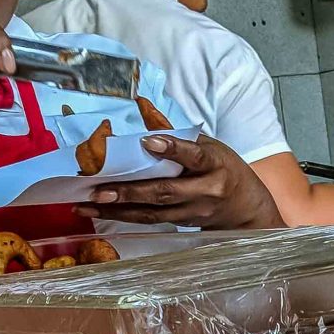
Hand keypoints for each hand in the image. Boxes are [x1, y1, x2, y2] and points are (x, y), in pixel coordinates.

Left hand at [75, 133, 284, 229]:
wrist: (246, 210)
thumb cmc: (224, 170)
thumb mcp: (210, 146)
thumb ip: (178, 134)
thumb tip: (143, 107)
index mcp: (215, 164)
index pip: (194, 155)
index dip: (172, 148)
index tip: (148, 141)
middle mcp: (205, 191)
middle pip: (165, 192)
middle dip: (129, 192)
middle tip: (98, 191)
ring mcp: (192, 212)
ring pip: (152, 213)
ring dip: (117, 210)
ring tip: (88, 205)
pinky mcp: (181, 226)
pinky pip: (149, 221)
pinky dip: (122, 217)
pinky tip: (98, 213)